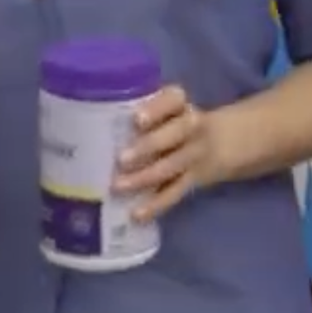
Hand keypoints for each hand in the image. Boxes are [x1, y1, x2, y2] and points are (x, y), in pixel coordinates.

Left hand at [114, 85, 219, 221]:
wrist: (226, 141)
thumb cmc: (176, 122)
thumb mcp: (169, 110)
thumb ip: (140, 115)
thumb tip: (86, 127)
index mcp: (181, 104)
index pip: (174, 98)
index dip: (157, 108)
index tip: (136, 118)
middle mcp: (192, 125)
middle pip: (178, 132)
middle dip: (150, 145)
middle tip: (121, 158)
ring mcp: (195, 154)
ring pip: (173, 164)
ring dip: (146, 177)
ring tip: (119, 186)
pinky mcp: (195, 179)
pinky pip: (176, 192)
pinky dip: (157, 204)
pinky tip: (137, 214)